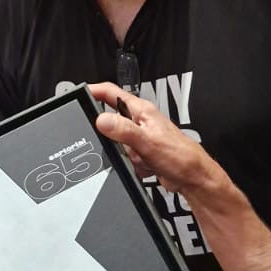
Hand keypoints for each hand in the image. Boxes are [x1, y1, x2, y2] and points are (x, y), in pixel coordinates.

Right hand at [90, 82, 211, 194]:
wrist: (193, 179)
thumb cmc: (180, 157)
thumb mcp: (147, 142)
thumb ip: (122, 130)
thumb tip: (101, 119)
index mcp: (142, 111)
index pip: (111, 93)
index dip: (93, 91)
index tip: (78, 95)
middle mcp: (141, 121)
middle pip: (111, 121)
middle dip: (110, 137)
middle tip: (118, 146)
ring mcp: (141, 137)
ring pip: (117, 143)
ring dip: (125, 154)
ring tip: (140, 159)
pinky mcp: (142, 153)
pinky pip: (126, 157)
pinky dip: (132, 164)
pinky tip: (145, 166)